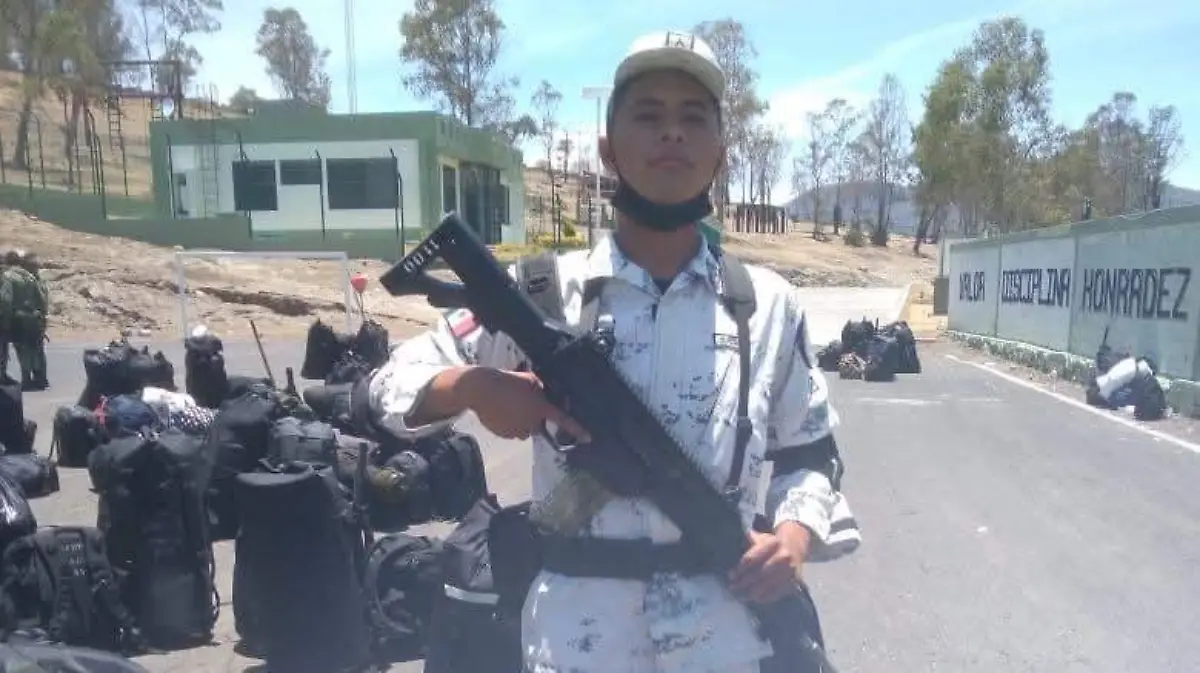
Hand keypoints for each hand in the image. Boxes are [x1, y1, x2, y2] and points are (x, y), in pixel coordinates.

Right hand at [458, 367, 590, 441]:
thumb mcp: (529, 379)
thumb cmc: (507, 381)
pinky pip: (509, 432)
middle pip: (537, 425)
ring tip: (508, 406)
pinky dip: (507, 425)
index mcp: (541, 409)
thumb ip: (541, 390)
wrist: (482, 389)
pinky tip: (499, 411)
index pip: (563, 420)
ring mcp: (517, 431)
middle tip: (521, 404)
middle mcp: (531, 424)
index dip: (577, 429)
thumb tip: (544, 394)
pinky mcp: (503, 434)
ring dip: (520, 422)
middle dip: (532, 417)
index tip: (588, 438)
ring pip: (523, 430)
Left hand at [728, 523, 810, 603]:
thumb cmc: (771, 544)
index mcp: (773, 543)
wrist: (795, 546)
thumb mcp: (761, 538)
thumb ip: (747, 544)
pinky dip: (764, 598)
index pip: (751, 559)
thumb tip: (732, 552)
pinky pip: (776, 593)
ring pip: (767, 586)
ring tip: (741, 596)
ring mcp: (790, 570)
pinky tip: (755, 599)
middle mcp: (783, 556)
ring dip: (752, 593)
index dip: (740, 569)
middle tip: (733, 589)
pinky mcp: (794, 582)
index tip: (731, 576)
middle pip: (758, 574)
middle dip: (743, 583)